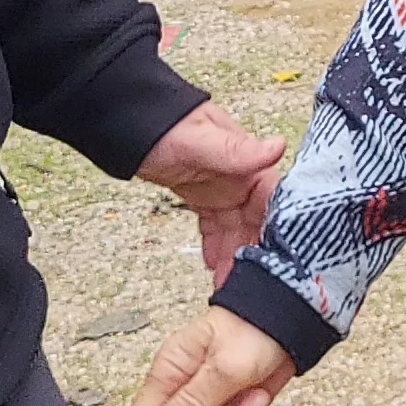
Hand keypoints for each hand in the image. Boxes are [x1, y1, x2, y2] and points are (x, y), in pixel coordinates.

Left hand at [134, 99, 284, 283]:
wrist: (128, 122)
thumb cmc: (164, 124)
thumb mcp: (200, 141)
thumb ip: (237, 151)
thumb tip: (277, 147)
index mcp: (247, 161)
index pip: (272, 201)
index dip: (275, 229)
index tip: (276, 256)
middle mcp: (240, 175)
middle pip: (256, 221)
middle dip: (252, 251)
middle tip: (247, 280)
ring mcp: (222, 187)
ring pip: (235, 229)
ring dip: (232, 256)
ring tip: (227, 283)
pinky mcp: (204, 196)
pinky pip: (216, 226)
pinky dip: (215, 247)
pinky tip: (213, 265)